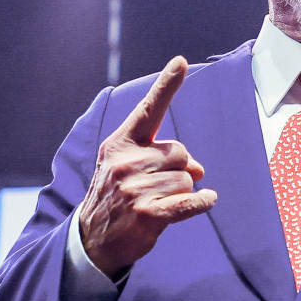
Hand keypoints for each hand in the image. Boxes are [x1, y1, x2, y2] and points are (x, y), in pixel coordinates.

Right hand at [78, 57, 218, 274]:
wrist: (93, 238)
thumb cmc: (117, 195)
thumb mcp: (128, 167)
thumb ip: (161, 155)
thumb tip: (199, 169)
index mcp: (120, 144)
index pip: (148, 110)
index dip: (166, 85)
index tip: (181, 61)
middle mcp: (126, 162)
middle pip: (180, 153)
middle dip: (180, 169)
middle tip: (161, 186)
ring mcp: (135, 189)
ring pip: (187, 179)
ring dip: (181, 192)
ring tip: (157, 202)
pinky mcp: (147, 214)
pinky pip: (189, 202)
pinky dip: (202, 202)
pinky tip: (207, 201)